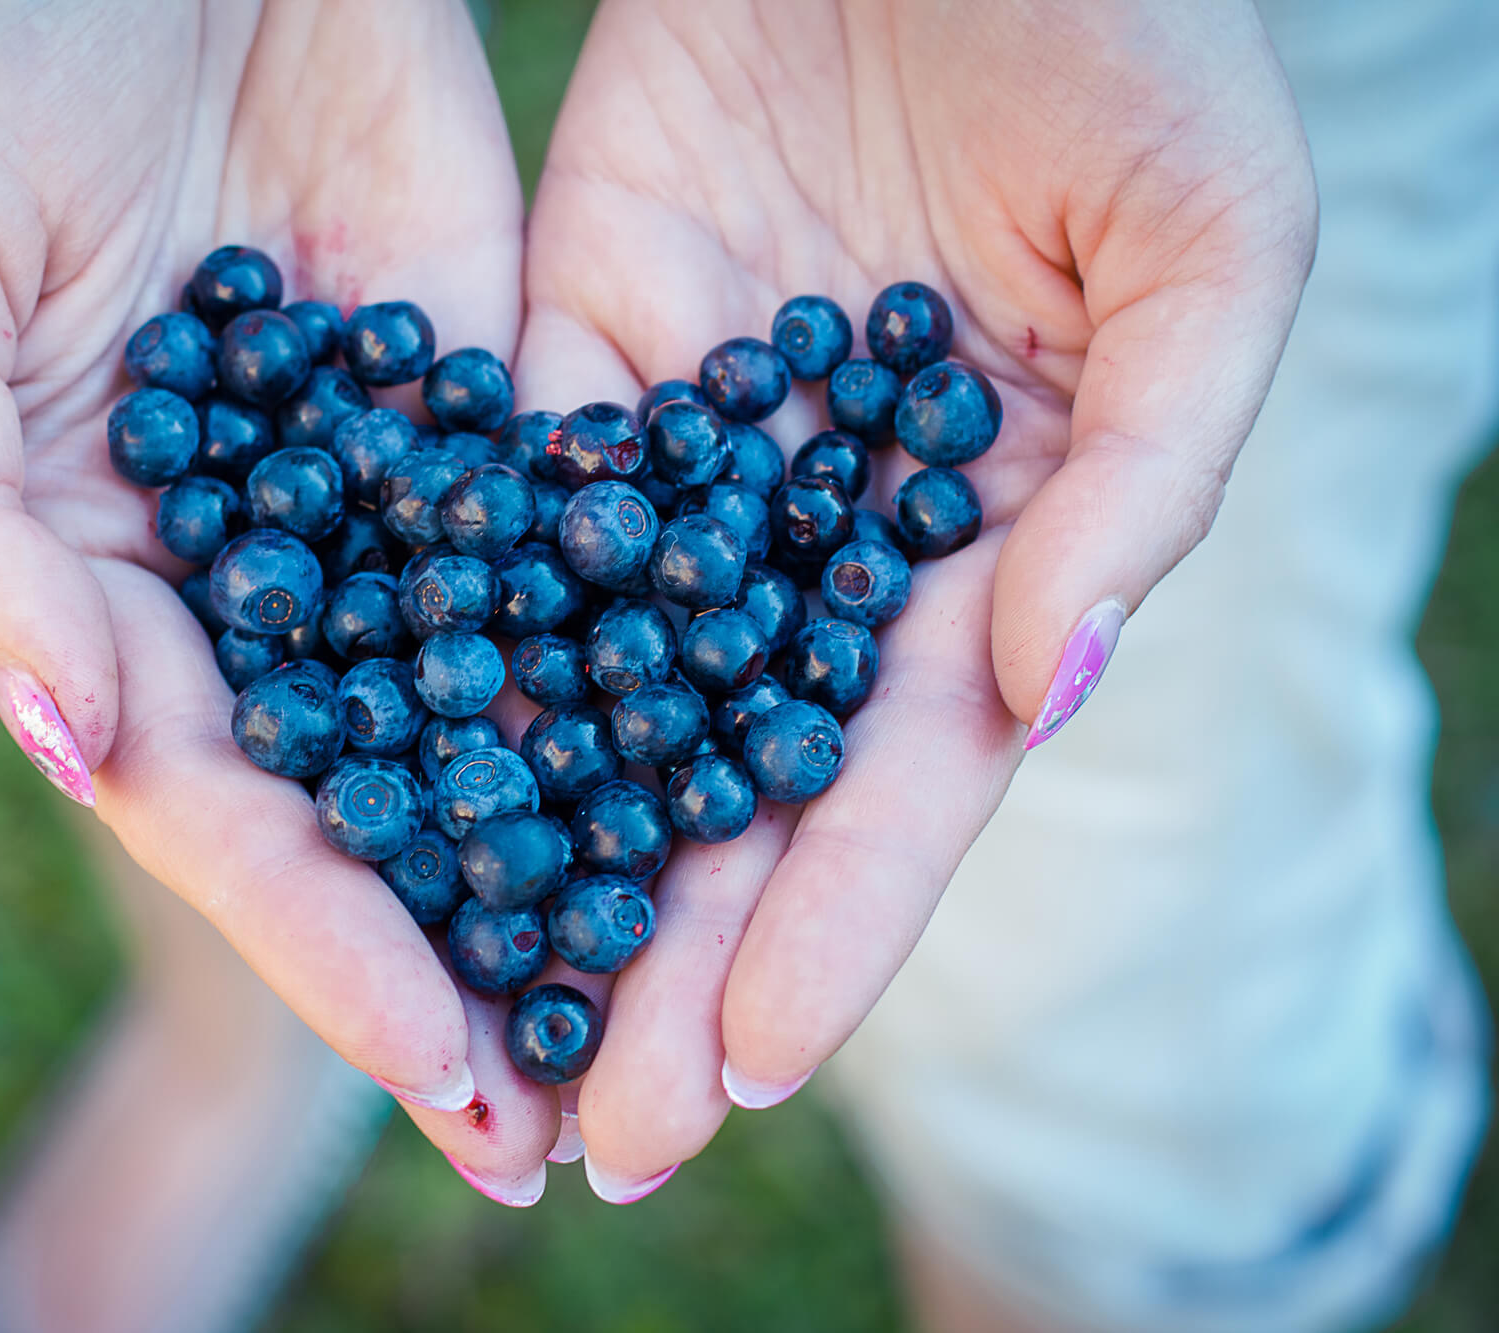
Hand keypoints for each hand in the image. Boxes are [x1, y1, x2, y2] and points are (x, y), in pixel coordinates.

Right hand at [0, 0, 561, 1191]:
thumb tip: (86, 754)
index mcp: (99, 587)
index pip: (224, 807)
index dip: (329, 947)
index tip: (446, 1074)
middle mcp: (254, 574)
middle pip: (377, 795)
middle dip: (470, 953)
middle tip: (575, 1124)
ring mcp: (386, 492)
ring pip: (495, 702)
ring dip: (577, 853)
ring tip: (680, 997)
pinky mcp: (500, 393)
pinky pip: (585, 539)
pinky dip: (659, 655)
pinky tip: (747, 768)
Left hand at [514, 0, 1315, 1196]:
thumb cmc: (1127, 35)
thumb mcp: (1207, 242)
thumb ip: (1144, 472)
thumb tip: (1041, 688)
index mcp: (987, 544)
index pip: (903, 776)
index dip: (836, 927)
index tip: (754, 1071)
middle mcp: (821, 539)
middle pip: (732, 780)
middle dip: (669, 955)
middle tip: (596, 1135)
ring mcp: (687, 462)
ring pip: (598, 693)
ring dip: (535, 860)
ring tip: (465, 1016)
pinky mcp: (568, 366)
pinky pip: (496, 528)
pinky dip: (442, 656)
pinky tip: (376, 784)